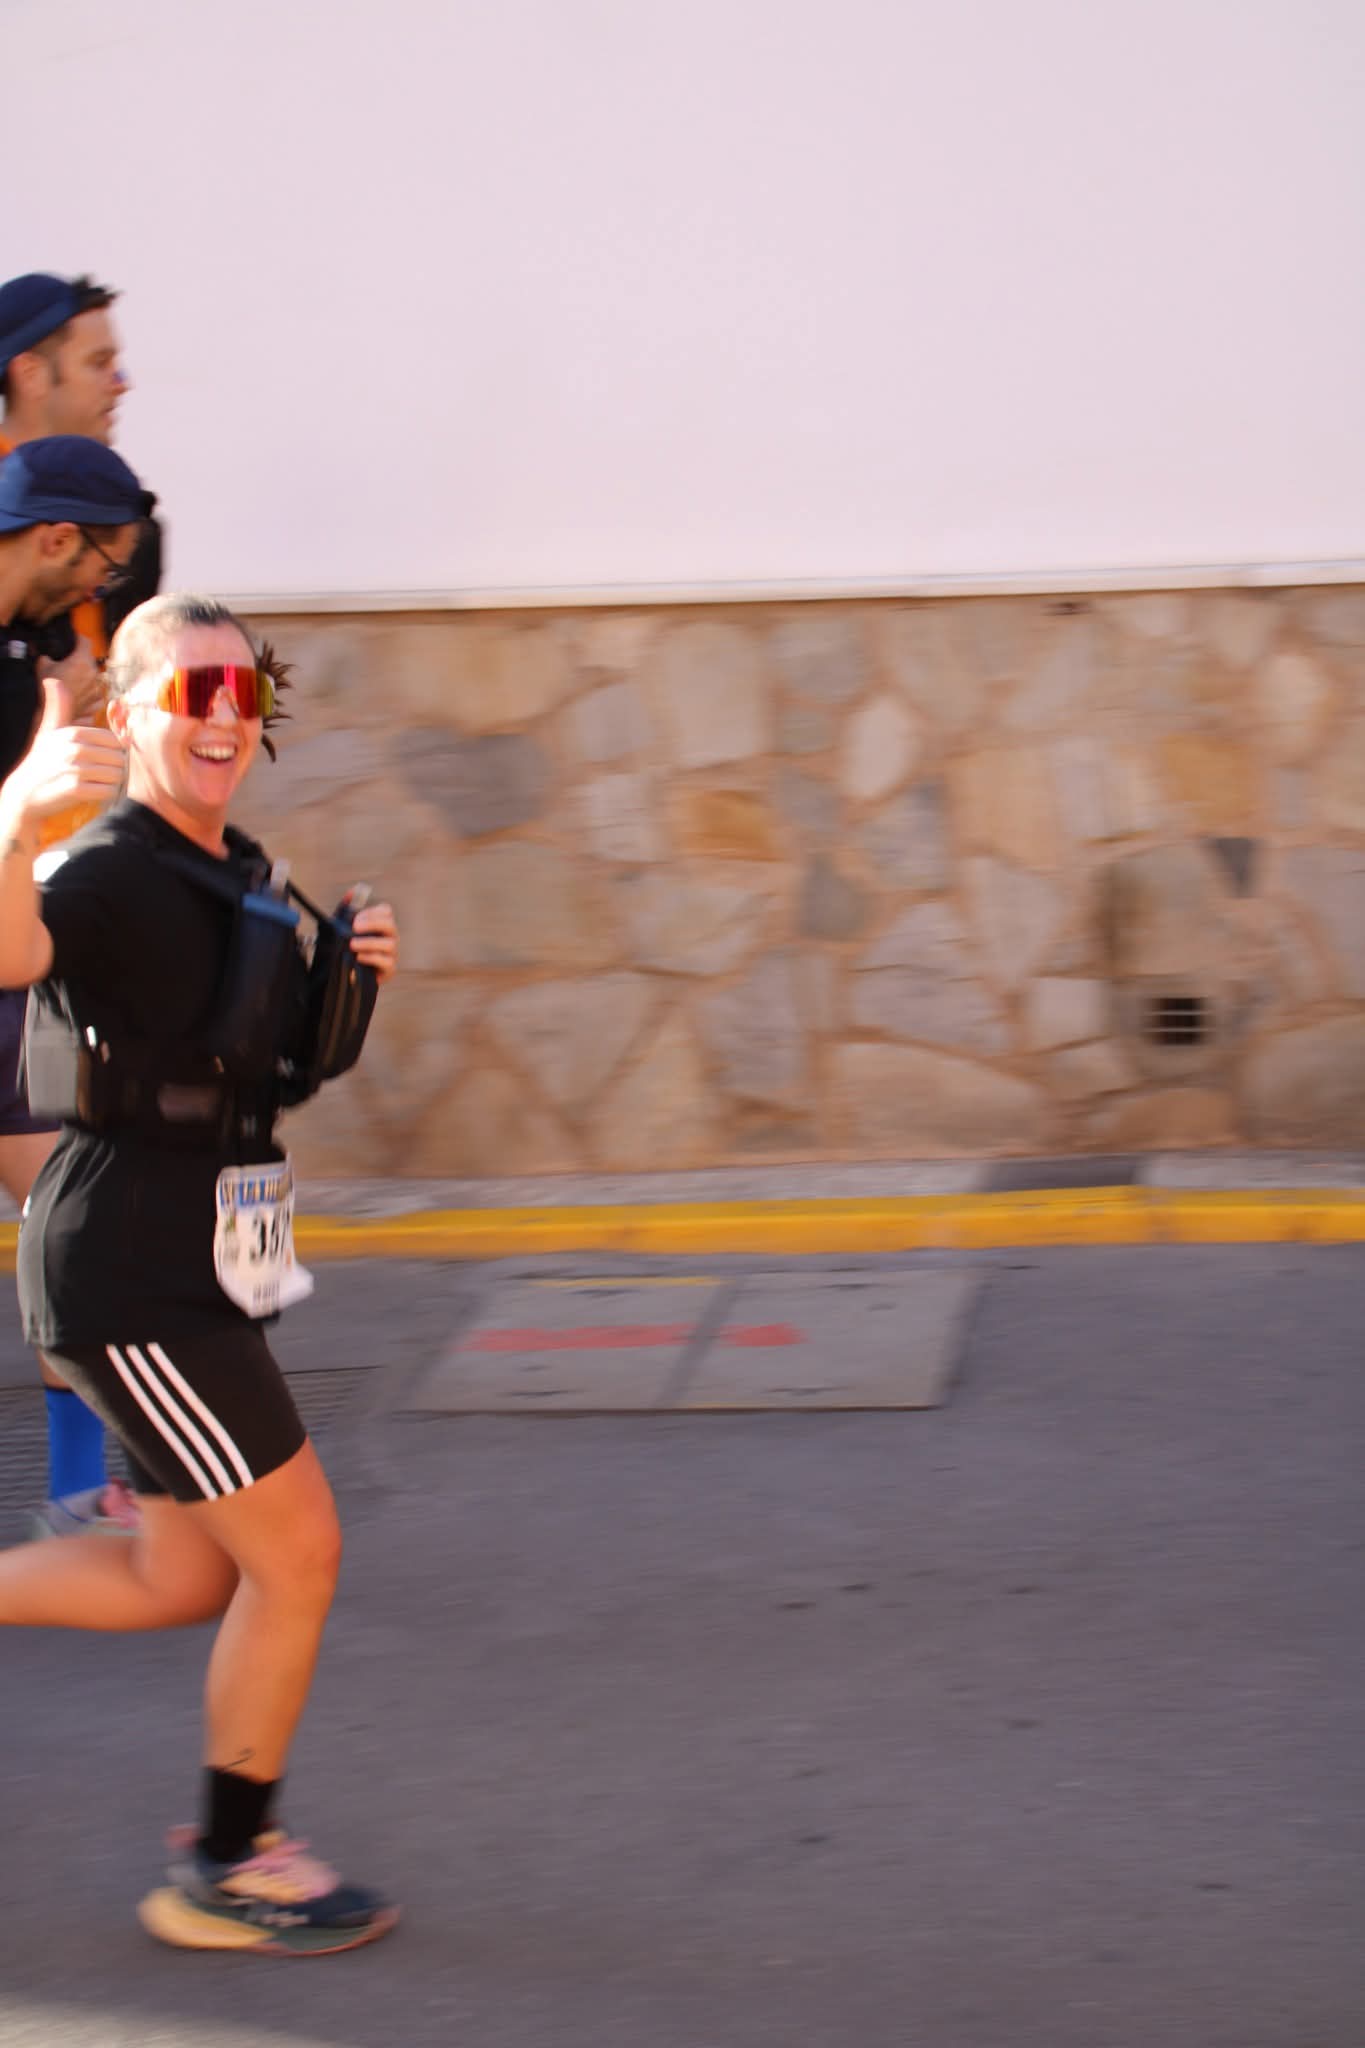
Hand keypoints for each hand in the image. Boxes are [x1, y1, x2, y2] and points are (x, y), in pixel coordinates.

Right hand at [1, 676, 125, 828]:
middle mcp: (74, 749)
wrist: (25, 793)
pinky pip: (108, 791)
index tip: (103, 759)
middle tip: (101, 773)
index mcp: (73, 733)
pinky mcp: (75, 789)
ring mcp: (74, 769)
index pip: (114, 740)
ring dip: (112, 782)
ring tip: (98, 782)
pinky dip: (106, 794)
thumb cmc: (42, 761)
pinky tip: (95, 792)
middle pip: (118, 758)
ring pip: (116, 775)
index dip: (114, 752)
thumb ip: (59, 708)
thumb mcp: (48, 731)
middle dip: (115, 768)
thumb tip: (53, 682)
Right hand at [36, 637, 105, 725]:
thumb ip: (48, 657)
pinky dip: (89, 693)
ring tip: (72, 682)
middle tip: (68, 665)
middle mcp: (93, 673)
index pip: (85, 641)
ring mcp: (97, 688)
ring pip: (94, 677)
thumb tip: (48, 656)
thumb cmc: (48, 689)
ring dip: (86, 677)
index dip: (78, 638)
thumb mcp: (42, 666)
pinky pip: (96, 694)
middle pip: (89, 660)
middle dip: (80, 661)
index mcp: (82, 660)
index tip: (75, 638)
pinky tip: (80, 694)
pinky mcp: (96, 702)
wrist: (52, 712)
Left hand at [346, 895, 398, 984]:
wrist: (345, 975)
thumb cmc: (348, 948)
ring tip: (352, 944)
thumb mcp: (343, 927)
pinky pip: (387, 962)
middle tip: (355, 927)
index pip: (386, 911)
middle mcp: (389, 937)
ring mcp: (391, 954)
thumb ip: (347, 908)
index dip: (372, 912)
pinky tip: (359, 957)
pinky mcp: (389, 970)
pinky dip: (372, 958)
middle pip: (390, 924)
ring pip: (389, 944)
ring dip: (369, 942)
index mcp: (381, 925)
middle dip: (372, 923)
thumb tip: (354, 890)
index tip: (356, 917)